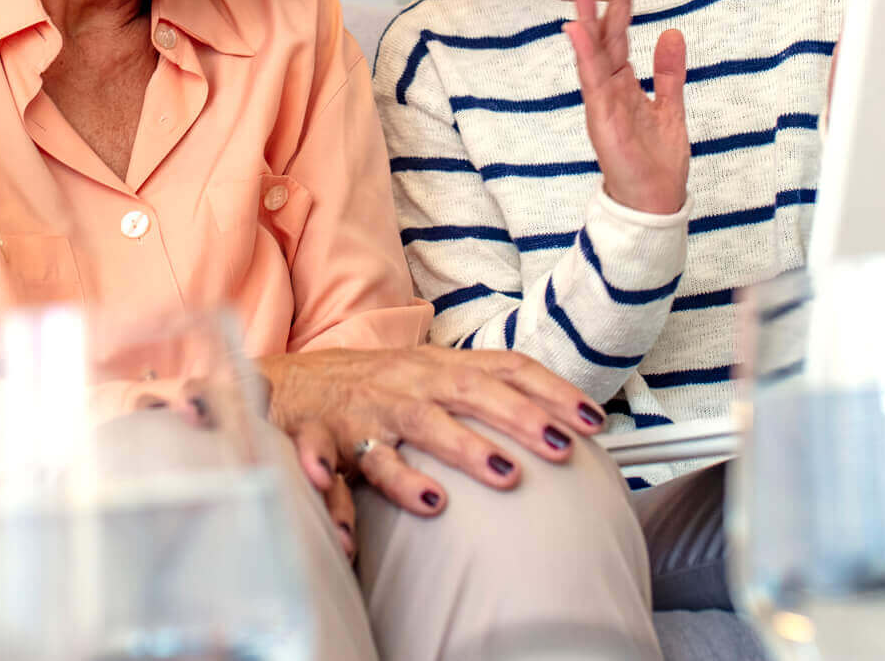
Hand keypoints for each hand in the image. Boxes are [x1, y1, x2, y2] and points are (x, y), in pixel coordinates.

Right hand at [260, 347, 605, 517]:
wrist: (291, 383)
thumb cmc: (375, 386)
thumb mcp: (430, 376)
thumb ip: (483, 390)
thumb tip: (556, 421)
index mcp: (438, 366)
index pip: (503, 367)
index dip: (550, 390)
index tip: (593, 420)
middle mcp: (409, 382)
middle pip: (468, 390)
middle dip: (516, 417)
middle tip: (557, 446)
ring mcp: (370, 408)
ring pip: (417, 424)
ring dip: (460, 447)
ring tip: (501, 475)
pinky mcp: (326, 435)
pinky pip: (335, 461)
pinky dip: (341, 486)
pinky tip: (366, 518)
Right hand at [566, 0, 689, 215]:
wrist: (655, 202)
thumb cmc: (657, 161)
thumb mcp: (671, 108)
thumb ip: (669, 72)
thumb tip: (671, 32)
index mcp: (624, 82)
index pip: (620, 34)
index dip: (623, 1)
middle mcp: (609, 87)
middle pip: (604, 36)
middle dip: (603, 0)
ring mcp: (602, 101)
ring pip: (592, 52)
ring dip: (586, 18)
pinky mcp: (601, 119)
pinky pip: (591, 82)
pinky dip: (584, 55)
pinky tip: (577, 30)